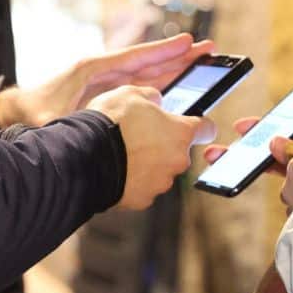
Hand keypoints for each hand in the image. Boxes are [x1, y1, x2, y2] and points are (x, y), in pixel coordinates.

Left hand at [0, 34, 215, 127]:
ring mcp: (108, 81)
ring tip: (202, 61)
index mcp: (93, 70)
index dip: (162, 51)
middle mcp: (104, 71)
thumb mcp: (51, 120)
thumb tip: (88, 127)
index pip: (134, 58)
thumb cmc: (33, 113)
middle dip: (178, 55)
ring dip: (174, 68)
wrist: (19, 111)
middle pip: (148, 62)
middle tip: (208, 49)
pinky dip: (161, 84)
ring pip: (148, 73)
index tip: (187, 43)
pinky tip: (180, 87)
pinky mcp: (109, 93)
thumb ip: (70, 122)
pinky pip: (140, 86)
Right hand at [88, 85, 216, 209]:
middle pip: (178, 152)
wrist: (85, 156)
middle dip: (162, 146)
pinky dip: (132, 181)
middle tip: (138, 137)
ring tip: (122, 154)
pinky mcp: (143, 199)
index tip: (190, 125)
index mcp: (180, 132)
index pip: (206, 129)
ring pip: (160, 171)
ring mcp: (161, 183)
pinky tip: (116, 169)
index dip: (198, 125)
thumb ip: (151, 97)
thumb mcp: (130, 93)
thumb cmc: (111, 122)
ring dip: (147, 164)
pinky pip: (142, 187)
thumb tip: (156, 101)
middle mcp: (177, 161)